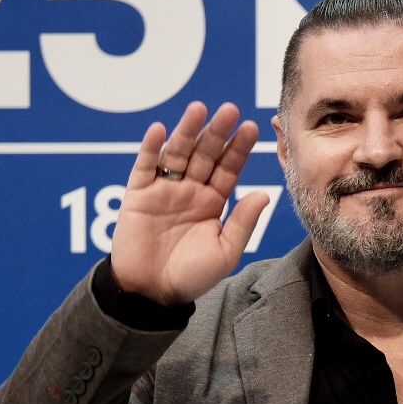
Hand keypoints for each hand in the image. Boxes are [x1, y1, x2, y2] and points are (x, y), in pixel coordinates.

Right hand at [110, 101, 269, 305]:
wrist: (153, 293)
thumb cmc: (191, 276)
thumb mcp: (225, 251)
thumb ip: (242, 222)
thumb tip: (264, 194)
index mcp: (212, 202)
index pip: (228, 169)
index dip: (238, 149)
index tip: (252, 128)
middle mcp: (189, 190)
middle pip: (205, 154)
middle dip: (217, 133)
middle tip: (230, 110)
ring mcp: (163, 189)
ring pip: (177, 153)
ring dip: (187, 131)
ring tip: (199, 110)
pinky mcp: (138, 194)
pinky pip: (144, 166)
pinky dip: (150, 148)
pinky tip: (159, 130)